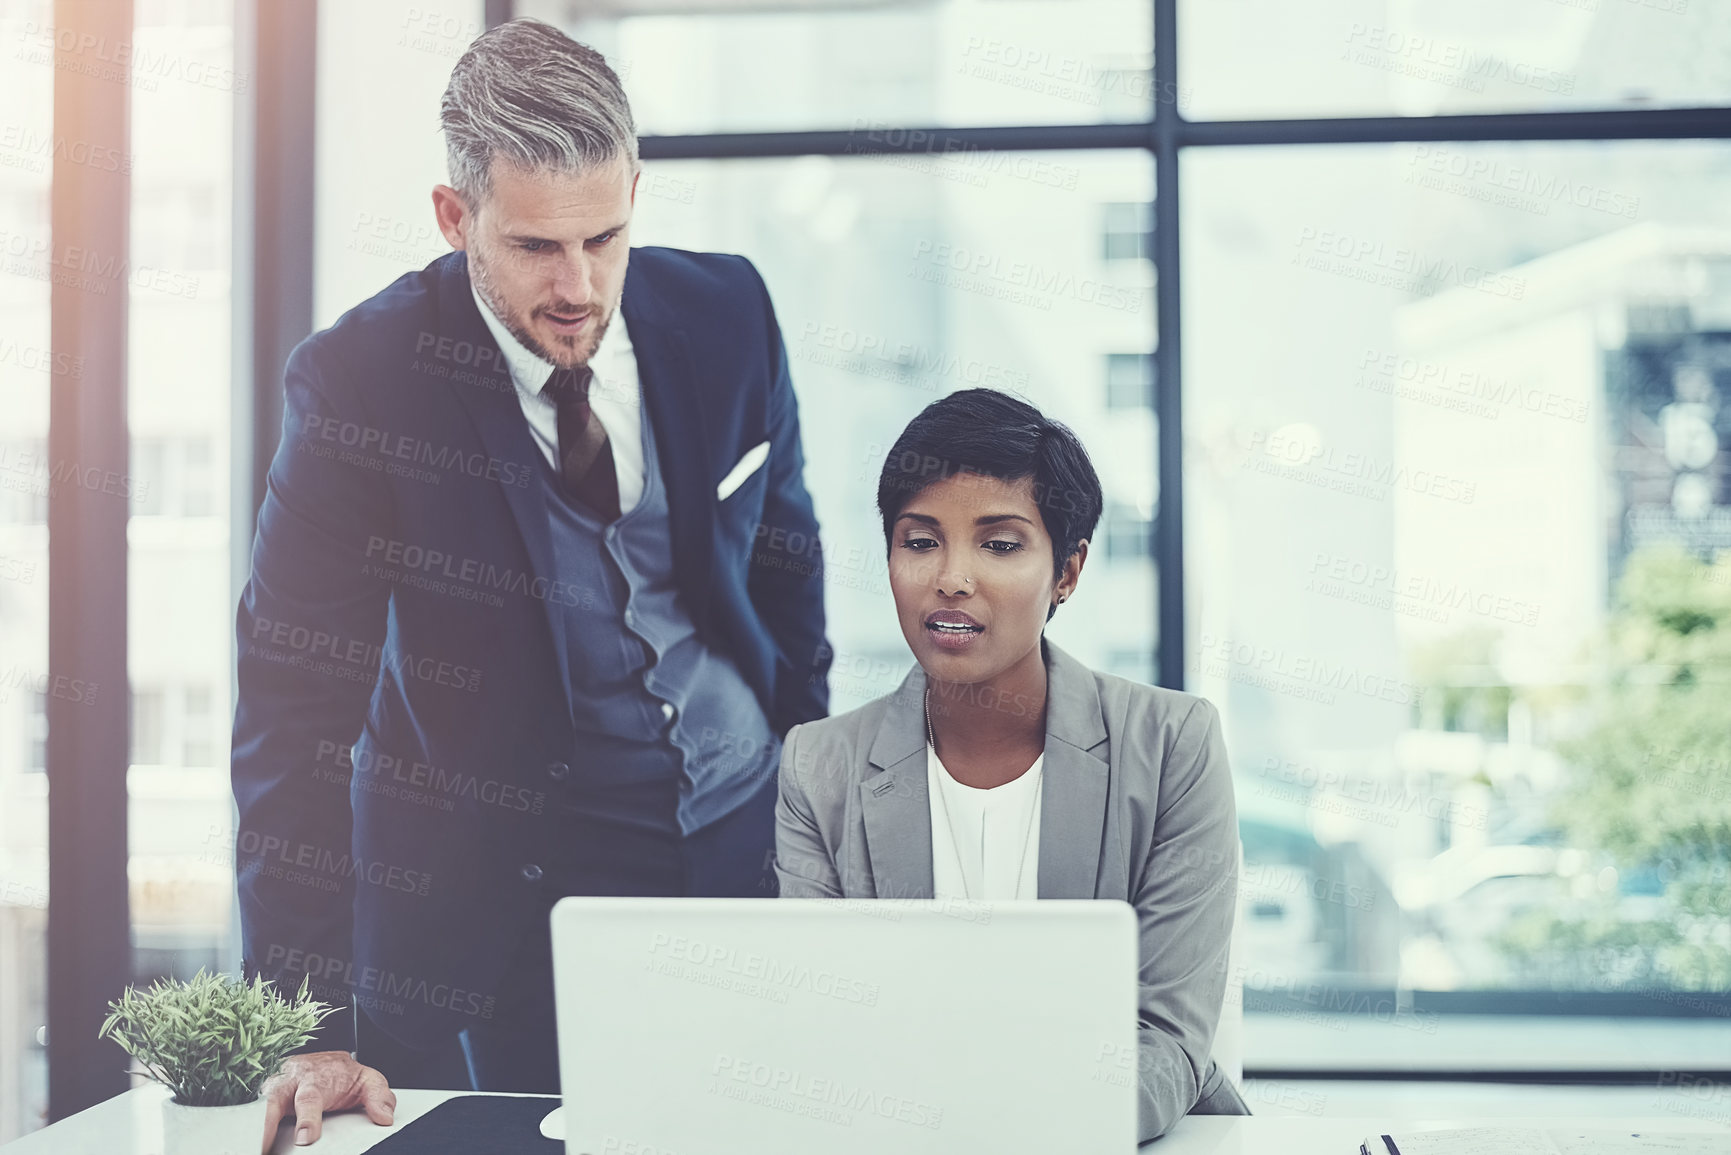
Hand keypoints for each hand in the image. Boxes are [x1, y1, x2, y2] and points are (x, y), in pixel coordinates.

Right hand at [260, 1050, 395, 1151]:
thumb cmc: (344, 1076)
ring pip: (259, 1106)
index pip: (310, 1097)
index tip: (305, 1138)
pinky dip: (251, 1129)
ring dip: (255, 1129)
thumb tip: (384, 1117)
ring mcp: (273, 1089)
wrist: (327, 1063)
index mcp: (317, 1075)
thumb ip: (378, 1096)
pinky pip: (252, 1114)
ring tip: (256, 1149)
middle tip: (265, 1147)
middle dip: (268, 1124)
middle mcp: (290, 1080)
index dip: (306, 1119)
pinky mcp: (263, 1099)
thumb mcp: (368, 1081)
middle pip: (274, 1100)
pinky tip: (252, 1145)